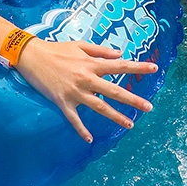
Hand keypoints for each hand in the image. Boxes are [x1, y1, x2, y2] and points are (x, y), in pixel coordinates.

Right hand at [14, 38, 158, 142]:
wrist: (31, 56)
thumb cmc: (57, 49)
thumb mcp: (81, 46)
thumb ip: (101, 51)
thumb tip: (120, 55)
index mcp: (92, 64)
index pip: (120, 66)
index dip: (138, 67)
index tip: (154, 68)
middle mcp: (87, 79)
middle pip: (115, 91)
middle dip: (133, 100)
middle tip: (149, 107)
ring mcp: (75, 92)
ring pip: (100, 107)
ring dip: (116, 117)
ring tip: (130, 124)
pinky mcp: (62, 102)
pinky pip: (74, 119)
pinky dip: (81, 130)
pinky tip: (89, 140)